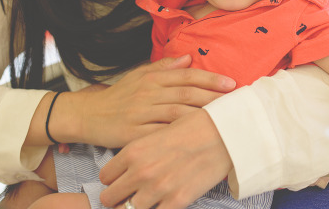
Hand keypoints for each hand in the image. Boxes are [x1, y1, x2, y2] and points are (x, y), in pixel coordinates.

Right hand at [58, 55, 235, 147]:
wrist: (88, 115)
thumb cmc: (118, 97)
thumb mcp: (139, 76)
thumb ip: (164, 67)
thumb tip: (189, 57)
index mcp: (152, 78)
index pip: (186, 75)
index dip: (210, 78)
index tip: (231, 83)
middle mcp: (148, 93)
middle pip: (186, 93)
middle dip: (213, 96)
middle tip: (236, 100)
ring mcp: (141, 114)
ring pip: (177, 113)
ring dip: (201, 115)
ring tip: (223, 119)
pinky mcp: (134, 134)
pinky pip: (160, 134)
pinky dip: (179, 135)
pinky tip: (195, 138)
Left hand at [99, 109, 232, 208]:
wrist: (223, 132)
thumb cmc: (192, 127)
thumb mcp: (157, 133)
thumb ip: (139, 153)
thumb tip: (130, 169)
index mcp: (133, 151)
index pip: (105, 176)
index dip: (112, 180)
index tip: (120, 181)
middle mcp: (140, 172)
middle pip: (110, 198)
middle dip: (116, 198)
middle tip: (126, 196)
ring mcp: (158, 189)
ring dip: (133, 207)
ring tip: (144, 201)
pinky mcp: (177, 201)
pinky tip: (160, 204)